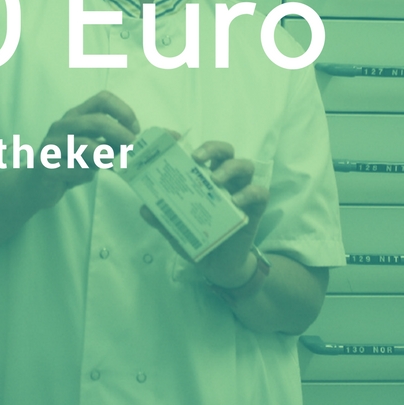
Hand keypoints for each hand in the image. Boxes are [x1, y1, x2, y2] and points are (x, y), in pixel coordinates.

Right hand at [23, 91, 139, 208]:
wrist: (37, 184)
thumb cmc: (69, 163)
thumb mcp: (92, 150)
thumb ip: (109, 144)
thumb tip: (134, 144)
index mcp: (76, 116)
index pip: (102, 99)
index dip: (123, 111)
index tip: (134, 129)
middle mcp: (62, 126)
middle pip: (95, 120)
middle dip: (119, 133)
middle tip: (132, 146)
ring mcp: (51, 144)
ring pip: (82, 144)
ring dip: (103, 155)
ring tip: (112, 163)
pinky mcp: (45, 165)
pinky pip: (72, 168)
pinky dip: (86, 174)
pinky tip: (87, 176)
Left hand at [139, 140, 264, 288]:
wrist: (217, 266)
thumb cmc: (196, 239)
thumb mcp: (175, 229)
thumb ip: (161, 218)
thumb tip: (144, 208)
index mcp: (203, 178)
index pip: (200, 152)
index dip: (187, 141)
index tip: (173, 138)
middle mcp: (224, 179)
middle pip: (225, 151)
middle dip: (212, 148)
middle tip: (197, 158)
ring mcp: (241, 191)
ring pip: (245, 165)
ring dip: (230, 168)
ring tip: (215, 180)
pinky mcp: (255, 208)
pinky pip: (259, 192)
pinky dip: (249, 192)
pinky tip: (236, 201)